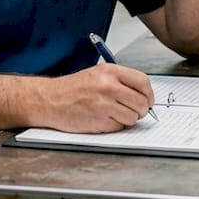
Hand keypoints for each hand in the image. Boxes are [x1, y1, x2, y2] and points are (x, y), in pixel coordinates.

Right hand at [37, 64, 155, 133]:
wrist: (50, 99)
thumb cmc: (73, 88)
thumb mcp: (98, 74)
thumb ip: (121, 81)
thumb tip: (144, 95)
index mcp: (110, 71)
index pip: (143, 82)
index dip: (149, 94)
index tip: (148, 100)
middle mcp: (109, 86)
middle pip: (141, 102)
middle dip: (141, 110)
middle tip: (133, 110)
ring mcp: (104, 104)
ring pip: (133, 117)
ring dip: (127, 119)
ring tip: (114, 113)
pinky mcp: (99, 120)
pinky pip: (119, 126)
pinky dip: (115, 125)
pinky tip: (103, 118)